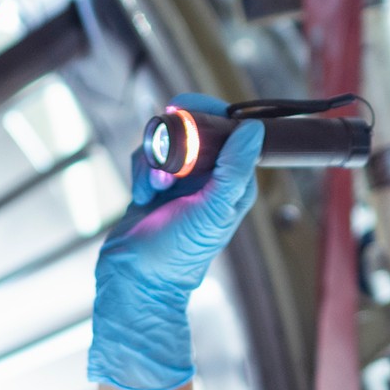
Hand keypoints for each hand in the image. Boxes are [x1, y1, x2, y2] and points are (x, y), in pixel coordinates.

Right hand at [86, 100, 263, 389]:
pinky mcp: (154, 186)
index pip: (231, 130)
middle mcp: (208, 178)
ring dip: (154, 161)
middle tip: (165, 163)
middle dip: (173, 140)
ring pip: (165, 142)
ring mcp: (180, 181)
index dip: (210, 115)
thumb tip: (253, 128)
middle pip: (194, 129)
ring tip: (154, 189)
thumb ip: (234, 169)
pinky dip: (140, 173)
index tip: (186, 111)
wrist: (136, 278)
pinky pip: (146, 158)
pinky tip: (142, 197)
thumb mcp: (214, 209)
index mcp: (233, 181)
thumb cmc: (180, 252)